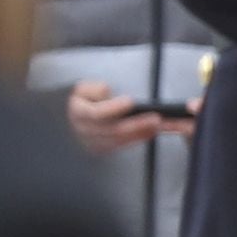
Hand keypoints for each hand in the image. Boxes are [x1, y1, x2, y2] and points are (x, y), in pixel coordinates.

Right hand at [63, 81, 190, 154]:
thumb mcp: (84, 88)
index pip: (97, 113)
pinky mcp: (104, 148)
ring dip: (141, 132)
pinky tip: (153, 131)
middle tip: (156, 117)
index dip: (114, 107)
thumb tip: (106, 91)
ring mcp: (94, 142)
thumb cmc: (85, 99)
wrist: (76, 115)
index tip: (130, 101)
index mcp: (78, 113)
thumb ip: (94, 89)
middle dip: (136, 124)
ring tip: (159, 124)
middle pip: (113, 130)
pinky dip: (140, 138)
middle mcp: (85, 131)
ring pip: (120, 140)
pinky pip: (124, 145)